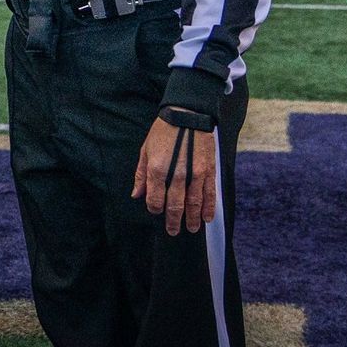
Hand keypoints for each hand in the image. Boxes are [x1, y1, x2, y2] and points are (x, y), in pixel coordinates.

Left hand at [131, 113, 217, 235]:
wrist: (187, 115)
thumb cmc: (163, 131)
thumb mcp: (145, 150)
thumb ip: (141, 174)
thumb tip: (137, 194)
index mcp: (157, 169)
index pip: (155, 199)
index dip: (155, 209)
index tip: (156, 211)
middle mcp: (177, 175)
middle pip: (175, 206)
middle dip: (173, 221)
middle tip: (173, 231)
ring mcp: (195, 174)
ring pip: (194, 204)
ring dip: (192, 219)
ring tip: (191, 229)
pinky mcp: (209, 171)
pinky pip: (209, 194)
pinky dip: (209, 208)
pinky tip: (207, 218)